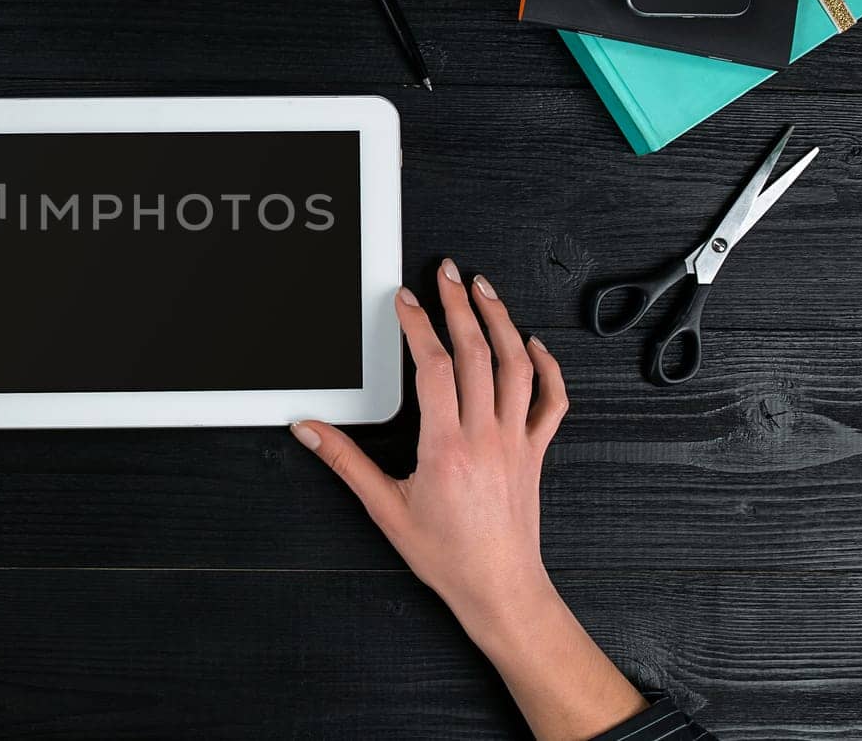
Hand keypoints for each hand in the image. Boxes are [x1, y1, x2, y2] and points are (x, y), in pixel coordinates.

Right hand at [293, 260, 646, 740]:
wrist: (500, 589)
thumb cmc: (447, 556)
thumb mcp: (385, 509)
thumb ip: (345, 462)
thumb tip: (310, 429)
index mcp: (446, 447)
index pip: (434, 367)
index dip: (419, 325)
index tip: (406, 299)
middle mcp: (487, 436)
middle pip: (477, 353)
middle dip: (460, 305)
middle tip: (447, 272)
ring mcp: (517, 441)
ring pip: (516, 367)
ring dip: (501, 322)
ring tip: (485, 290)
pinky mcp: (536, 452)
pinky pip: (551, 402)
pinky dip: (546, 368)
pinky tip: (534, 345)